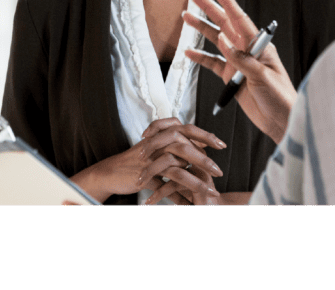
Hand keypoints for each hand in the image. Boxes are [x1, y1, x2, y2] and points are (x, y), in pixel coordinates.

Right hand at [74, 119, 225, 203]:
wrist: (112, 171)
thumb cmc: (137, 160)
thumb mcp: (158, 148)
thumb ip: (178, 146)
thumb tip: (202, 147)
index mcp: (162, 135)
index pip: (187, 130)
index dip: (205, 136)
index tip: (221, 145)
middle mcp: (157, 145)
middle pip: (185, 148)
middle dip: (204, 161)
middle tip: (218, 171)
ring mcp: (150, 160)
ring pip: (177, 169)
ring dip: (195, 183)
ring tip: (209, 191)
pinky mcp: (145, 176)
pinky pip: (164, 188)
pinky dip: (177, 198)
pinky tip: (188, 205)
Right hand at [184, 0, 297, 145]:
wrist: (282, 121)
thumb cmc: (281, 97)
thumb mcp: (263, 76)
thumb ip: (243, 60)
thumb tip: (224, 42)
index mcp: (258, 45)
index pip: (240, 18)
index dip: (227, 1)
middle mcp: (247, 50)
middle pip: (225, 24)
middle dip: (209, 8)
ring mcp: (238, 63)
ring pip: (216, 40)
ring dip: (202, 29)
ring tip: (187, 17)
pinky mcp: (231, 77)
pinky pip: (213, 63)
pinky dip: (201, 58)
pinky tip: (189, 53)